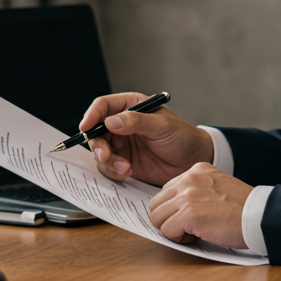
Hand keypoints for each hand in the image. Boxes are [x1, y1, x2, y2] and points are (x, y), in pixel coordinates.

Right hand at [81, 92, 213, 184]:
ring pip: (100, 151)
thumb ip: (136, 122)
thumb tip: (111, 121)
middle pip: (96, 131)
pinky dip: (114, 172)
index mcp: (130, 107)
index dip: (91, 115)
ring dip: (108, 161)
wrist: (194, 161)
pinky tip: (128, 173)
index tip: (85, 126)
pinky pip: (109, 167)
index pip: (103, 106)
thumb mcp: (162, 126)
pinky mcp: (124, 163)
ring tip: (126, 168)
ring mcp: (122, 145)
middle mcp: (122, 125)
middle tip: (106, 155)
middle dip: (98, 145)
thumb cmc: (183, 136)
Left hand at [148, 162, 252, 249]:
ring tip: (194, 232)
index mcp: (197, 170)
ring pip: (158, 218)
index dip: (175, 209)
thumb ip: (195, 191)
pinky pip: (167, 231)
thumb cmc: (243, 208)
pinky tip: (198, 236)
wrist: (260, 216)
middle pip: (157, 204)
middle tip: (189, 227)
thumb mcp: (216, 187)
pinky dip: (179, 239)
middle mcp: (189, 179)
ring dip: (173, 229)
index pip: (166, 191)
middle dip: (169, 219)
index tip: (191, 217)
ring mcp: (187, 196)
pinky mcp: (189, 214)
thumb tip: (172, 208)